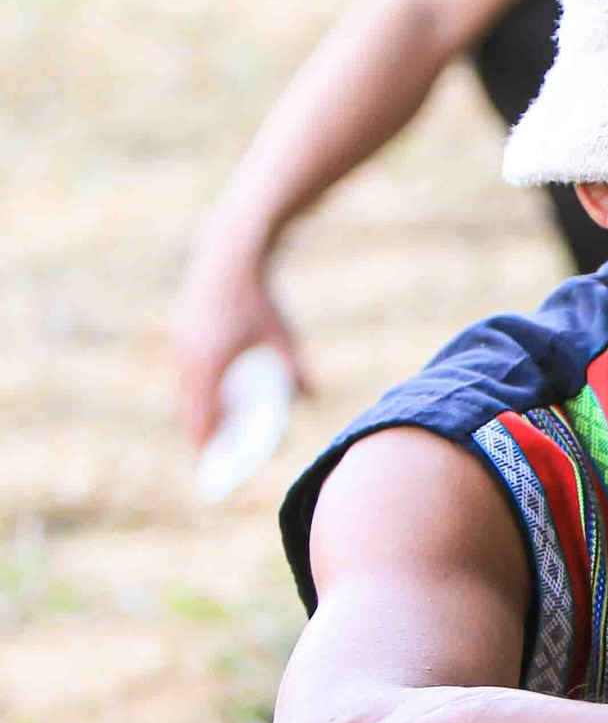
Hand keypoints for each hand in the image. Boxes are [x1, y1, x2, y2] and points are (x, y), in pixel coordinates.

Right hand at [173, 226, 306, 449]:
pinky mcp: (182, 336)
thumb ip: (294, 369)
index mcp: (210, 361)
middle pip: (190, 407)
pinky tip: (211, 402)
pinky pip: (186, 374)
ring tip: (212, 438)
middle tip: (212, 461)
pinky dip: (196, 392)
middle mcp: (189, 357)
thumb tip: (312, 397)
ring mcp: (181, 346)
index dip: (205, 442)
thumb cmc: (258, 299)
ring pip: (186, 391)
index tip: (209, 466)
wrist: (229, 256)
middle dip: (202, 433)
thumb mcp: (281, 335)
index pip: (202, 413)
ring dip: (197, 412)